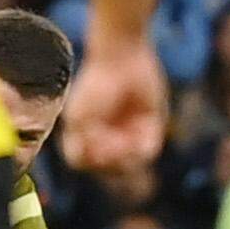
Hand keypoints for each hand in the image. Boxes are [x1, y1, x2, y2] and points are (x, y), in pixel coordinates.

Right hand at [60, 40, 168, 171]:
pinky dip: (140, 150)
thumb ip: (82, 147)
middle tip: (110, 141)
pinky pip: (148, 151)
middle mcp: (106, 136)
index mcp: (84, 133)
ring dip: (125, 158)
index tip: (91, 144)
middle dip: (108, 161)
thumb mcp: (79, 118)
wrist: (122, 59)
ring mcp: (128, 133)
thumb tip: (98, 164)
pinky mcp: (149, 127)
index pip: (82, 163)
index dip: (87, 161)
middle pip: (107, 169)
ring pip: (129, 164)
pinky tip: (134, 138)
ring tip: (124, 142)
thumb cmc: (96, 86)